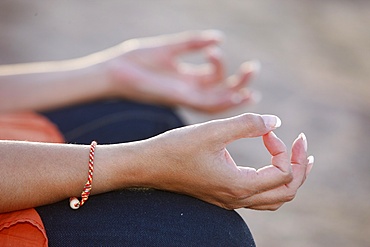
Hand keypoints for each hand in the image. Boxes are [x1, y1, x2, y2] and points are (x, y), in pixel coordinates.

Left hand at [103, 30, 259, 112]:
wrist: (115, 72)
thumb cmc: (138, 60)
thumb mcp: (170, 49)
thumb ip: (194, 43)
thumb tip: (220, 38)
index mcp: (186, 78)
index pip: (213, 77)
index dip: (223, 67)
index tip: (215, 50)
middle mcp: (189, 90)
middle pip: (221, 90)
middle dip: (240, 82)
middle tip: (253, 68)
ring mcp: (185, 97)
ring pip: (219, 101)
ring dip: (236, 93)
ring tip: (251, 81)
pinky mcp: (180, 100)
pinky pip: (207, 105)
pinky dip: (224, 101)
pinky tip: (236, 94)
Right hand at [144, 113, 313, 209]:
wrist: (148, 165)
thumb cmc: (176, 148)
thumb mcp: (213, 130)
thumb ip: (248, 124)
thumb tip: (276, 122)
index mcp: (239, 185)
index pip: (283, 172)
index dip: (282, 147)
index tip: (265, 129)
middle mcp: (238, 199)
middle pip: (287, 191)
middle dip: (299, 166)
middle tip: (301, 143)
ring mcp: (230, 200)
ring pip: (275, 198)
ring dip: (290, 178)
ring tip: (297, 158)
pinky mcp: (223, 195)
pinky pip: (259, 196)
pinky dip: (272, 181)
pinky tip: (268, 165)